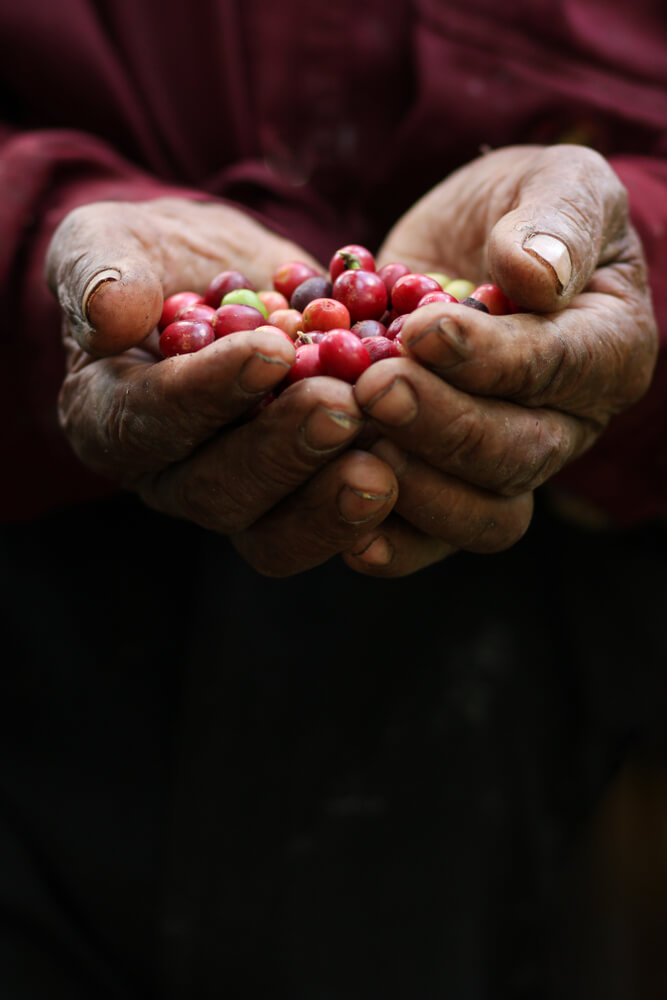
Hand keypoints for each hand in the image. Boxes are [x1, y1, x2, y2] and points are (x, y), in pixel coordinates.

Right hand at [46, 198, 397, 575]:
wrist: (218, 280)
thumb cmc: (153, 259)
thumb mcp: (112, 241)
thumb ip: (100, 271)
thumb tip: (108, 317)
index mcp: (109, 419)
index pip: (150, 420)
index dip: (207, 393)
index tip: (272, 350)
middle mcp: (172, 475)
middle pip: (218, 492)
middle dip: (282, 453)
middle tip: (344, 409)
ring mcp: (240, 496)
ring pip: (274, 533)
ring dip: (330, 502)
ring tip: (386, 464)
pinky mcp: (298, 498)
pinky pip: (328, 525)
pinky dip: (374, 506)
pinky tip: (416, 471)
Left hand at [343, 145, 657, 576]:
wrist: (466, 252)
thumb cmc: (520, 212)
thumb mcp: (553, 183)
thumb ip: (558, 220)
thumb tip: (537, 277)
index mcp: (608, 350)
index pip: (561, 368)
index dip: (493, 358)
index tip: (423, 330)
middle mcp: (566, 423)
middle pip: (518, 453)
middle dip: (443, 425)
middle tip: (374, 387)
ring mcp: (507, 465)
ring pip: (481, 512)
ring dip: (414, 488)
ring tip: (352, 443)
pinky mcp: (448, 487)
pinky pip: (430, 539)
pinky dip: (389, 542)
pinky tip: (346, 531)